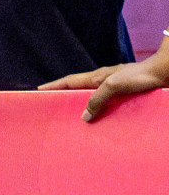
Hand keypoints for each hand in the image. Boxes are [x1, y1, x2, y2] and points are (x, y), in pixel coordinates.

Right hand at [40, 43, 168, 120]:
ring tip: (77, 119)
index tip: (39, 91)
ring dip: (84, 107)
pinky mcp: (125, 95)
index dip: (53, 86)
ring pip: (93, 98)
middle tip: (54, 108)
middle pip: (79, 90)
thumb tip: (83, 116)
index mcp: (96, 77)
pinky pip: (107, 104)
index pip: (69, 82)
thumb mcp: (113, 86)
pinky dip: (100, 112)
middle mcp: (103, 81)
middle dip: (65, 97)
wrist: (162, 74)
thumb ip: (97, 99)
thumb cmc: (138, 76)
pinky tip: (103, 121)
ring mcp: (114, 88)